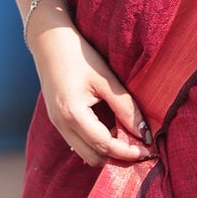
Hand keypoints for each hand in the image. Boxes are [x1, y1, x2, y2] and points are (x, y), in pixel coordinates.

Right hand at [29, 15, 150, 165]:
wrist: (49, 40)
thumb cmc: (80, 55)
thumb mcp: (106, 80)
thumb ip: (126, 107)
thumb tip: (145, 133)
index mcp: (73, 114)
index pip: (104, 145)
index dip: (127, 152)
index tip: (147, 151)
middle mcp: (62, 124)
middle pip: (93, 157)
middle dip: (118, 157)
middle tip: (140, 148)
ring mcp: (57, 124)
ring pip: (85, 153)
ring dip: (107, 150)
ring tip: (127, 136)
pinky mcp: (58, 120)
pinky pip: (79, 142)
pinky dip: (96, 142)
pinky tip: (112, 127)